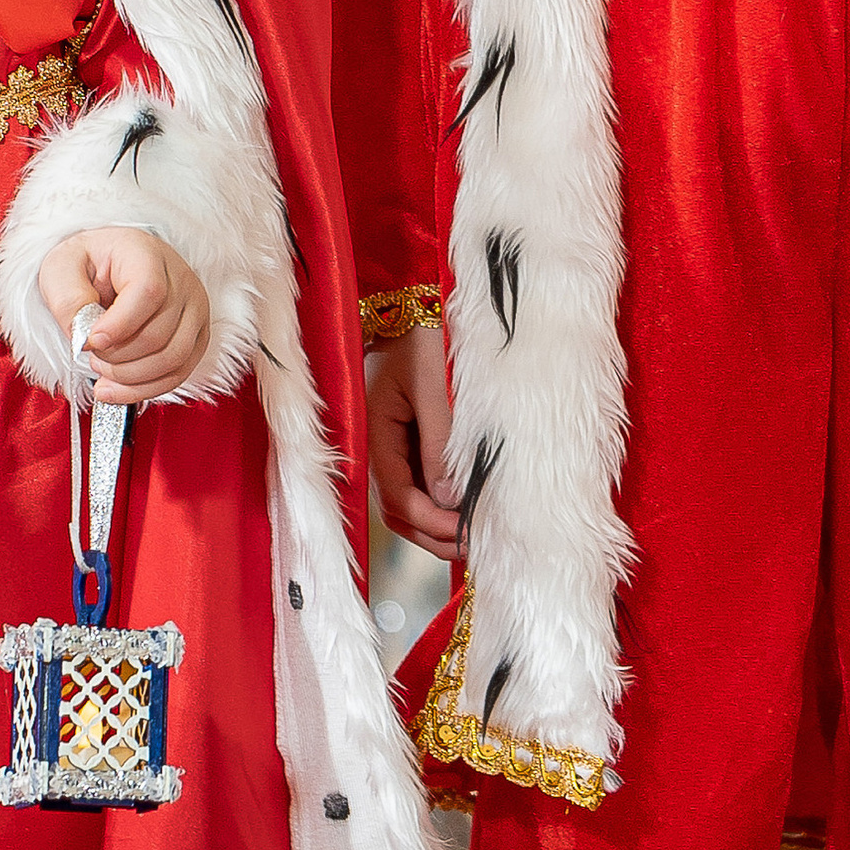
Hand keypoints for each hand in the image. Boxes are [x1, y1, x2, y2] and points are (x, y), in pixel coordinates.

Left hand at [36, 226, 210, 401]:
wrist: (108, 264)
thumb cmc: (87, 264)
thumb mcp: (62, 269)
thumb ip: (70, 301)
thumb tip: (85, 337)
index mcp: (146, 254)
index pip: (148, 292)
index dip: (119, 326)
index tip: (91, 342)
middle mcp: (180, 279)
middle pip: (158, 334)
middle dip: (117, 357)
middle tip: (91, 354)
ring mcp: (193, 309)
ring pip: (173, 359)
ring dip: (131, 377)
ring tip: (103, 369)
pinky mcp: (196, 334)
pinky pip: (179, 372)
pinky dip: (146, 388)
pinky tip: (118, 387)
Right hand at [367, 319, 458, 558]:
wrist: (417, 302)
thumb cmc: (425, 338)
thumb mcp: (434, 387)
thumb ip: (440, 442)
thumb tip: (449, 499)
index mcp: (375, 432)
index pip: (397, 496)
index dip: (430, 521)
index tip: (465, 531)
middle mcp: (378, 446)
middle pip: (398, 511)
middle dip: (433, 535)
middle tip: (474, 546)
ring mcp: (393, 446)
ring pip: (408, 503)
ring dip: (436, 526)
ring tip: (474, 537)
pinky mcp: (409, 442)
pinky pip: (419, 485)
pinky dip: (440, 505)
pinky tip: (467, 509)